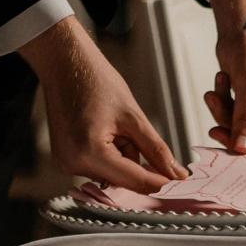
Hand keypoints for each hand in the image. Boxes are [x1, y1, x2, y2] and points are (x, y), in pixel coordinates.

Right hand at [20, 17, 188, 192]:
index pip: (134, 181)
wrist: (66, 64)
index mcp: (89, 153)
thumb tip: (176, 174)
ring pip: (111, 173)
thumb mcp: (133, 116)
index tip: (181, 180)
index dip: (159, 181)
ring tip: (114, 123)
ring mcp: (65, 164)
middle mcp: (73, 165)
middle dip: (136, 160)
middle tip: (133, 129)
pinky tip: (104, 128)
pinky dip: (109, 153)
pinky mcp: (64, 159)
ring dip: (122, 155)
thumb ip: (156, 149)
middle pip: (122, 179)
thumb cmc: (98, 82)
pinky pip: (97, 166)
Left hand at [204, 0, 245, 160]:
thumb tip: (241, 151)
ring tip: (213, 93)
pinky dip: (223, 101)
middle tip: (215, 131)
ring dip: (225, 112)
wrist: (237, 15)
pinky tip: (218, 81)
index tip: (240, 155)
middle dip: (236, 129)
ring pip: (245, 123)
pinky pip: (236, 110)